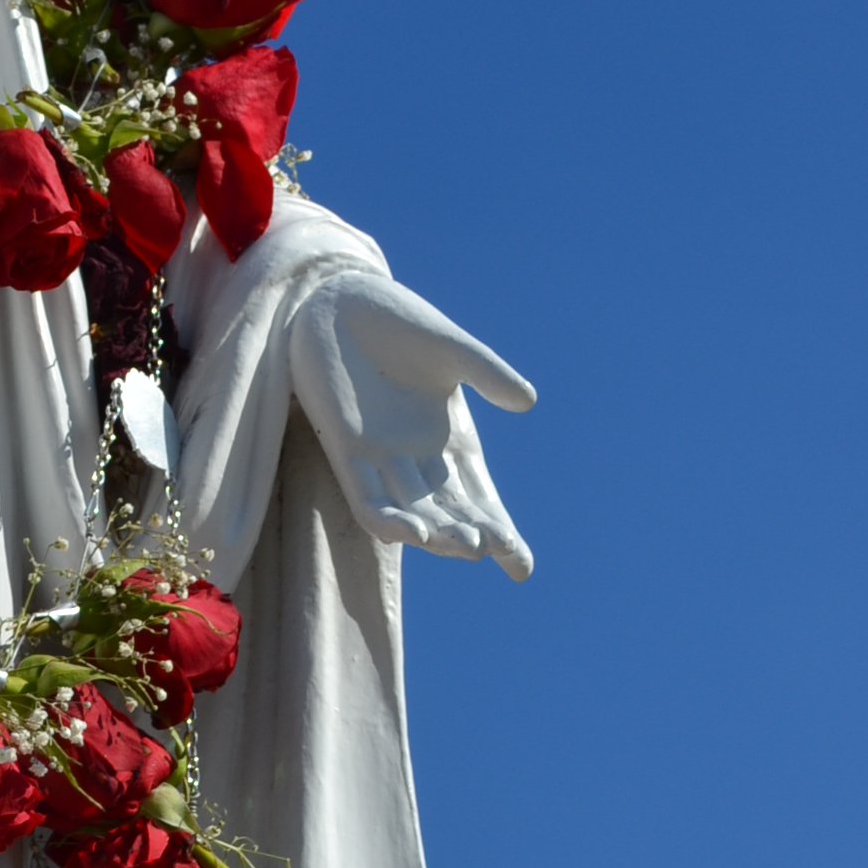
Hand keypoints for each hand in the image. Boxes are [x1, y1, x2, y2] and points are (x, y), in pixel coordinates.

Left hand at [286, 274, 536, 577]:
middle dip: (473, 539)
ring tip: (464, 546)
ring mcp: (381, 458)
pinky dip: (389, 521)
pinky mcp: (344, 450)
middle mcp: (418, 458)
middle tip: (493, 550)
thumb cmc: (399, 321)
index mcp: (449, 439)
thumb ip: (487, 373)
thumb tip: (528, 402)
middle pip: (451, 517)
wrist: (339, 299)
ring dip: (436, 537)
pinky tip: (411, 530)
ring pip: (412, 516)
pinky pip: (366, 501)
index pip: (479, 499)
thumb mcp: (451, 349)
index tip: (522, 567)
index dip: (500, 533)